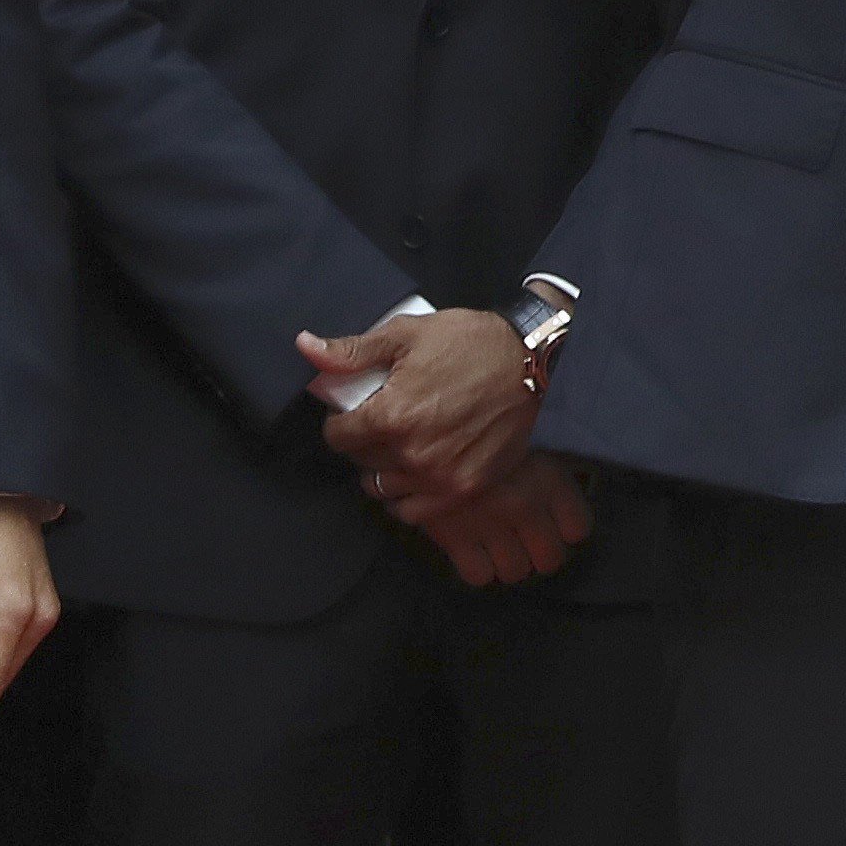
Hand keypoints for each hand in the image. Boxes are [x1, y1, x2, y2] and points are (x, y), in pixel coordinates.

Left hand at [304, 306, 538, 507]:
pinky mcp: (465, 489)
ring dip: (385, 469)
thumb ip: (353, 351)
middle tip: (389, 422)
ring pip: (382, 488)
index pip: (337, 435)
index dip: (343, 420)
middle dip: (366, 441)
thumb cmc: (474, 344)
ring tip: (404, 447)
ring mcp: (439, 476)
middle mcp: (411, 452)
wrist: (540, 364)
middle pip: (360, 461)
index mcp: (391, 415)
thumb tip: (304, 347)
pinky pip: (413, 511)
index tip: (360, 410)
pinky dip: (408, 496)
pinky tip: (418, 473)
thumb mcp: (410, 334)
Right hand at [401, 451, 593, 590]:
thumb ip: (552, 484)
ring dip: (510, 563)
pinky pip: (480, 576)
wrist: (429, 434)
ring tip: (500, 545)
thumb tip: (567, 519)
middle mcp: (524, 505)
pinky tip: (476, 552)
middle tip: (528, 541)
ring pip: (516, 572)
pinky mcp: (454, 538)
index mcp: (548, 479)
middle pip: (551, 559)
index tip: (556, 524)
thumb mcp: (531, 450)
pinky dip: (480, 569)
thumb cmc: (487, 441)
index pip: (579, 529)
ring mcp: (489, 524)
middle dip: (541, 553)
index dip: (567, 530)